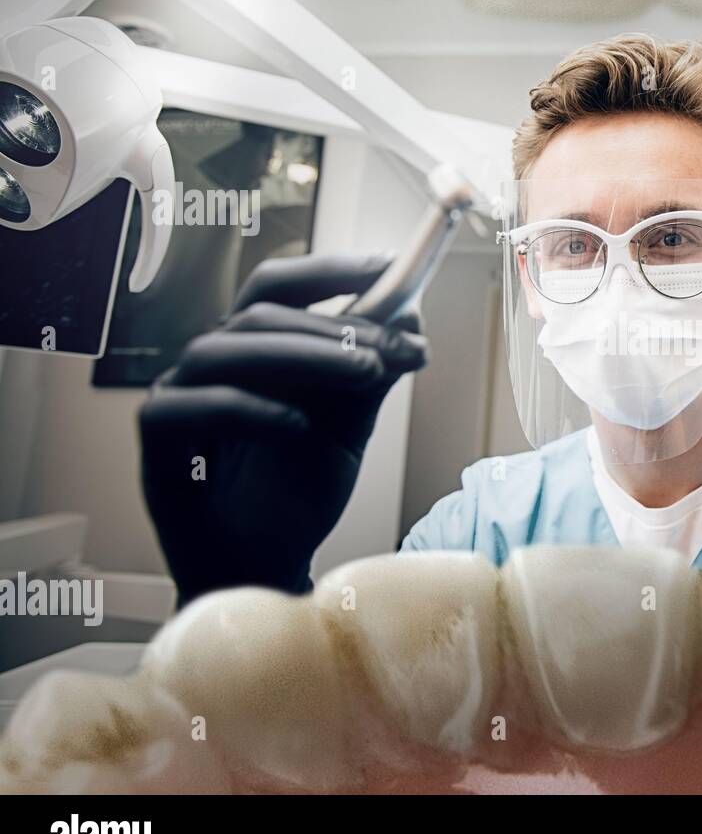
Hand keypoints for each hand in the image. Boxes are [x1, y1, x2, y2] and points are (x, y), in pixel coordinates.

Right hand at [139, 254, 426, 604]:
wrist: (265, 566)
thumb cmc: (297, 493)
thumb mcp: (350, 429)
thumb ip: (372, 376)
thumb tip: (411, 315)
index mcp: (255, 350)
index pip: (281, 288)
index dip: (332, 270)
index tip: (392, 266)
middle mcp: (213, 362)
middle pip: (260, 313)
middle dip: (337, 325)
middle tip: (397, 348)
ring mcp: (179, 395)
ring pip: (228, 348)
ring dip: (306, 356)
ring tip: (367, 375)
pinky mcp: (158, 440)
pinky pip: (195, 407)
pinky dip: (253, 410)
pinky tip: (299, 427)